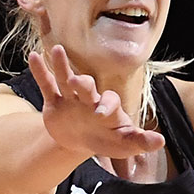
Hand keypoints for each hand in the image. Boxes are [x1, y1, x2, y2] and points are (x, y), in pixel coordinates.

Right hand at [28, 44, 163, 159]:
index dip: (105, 105)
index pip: (109, 101)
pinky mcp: (54, 102)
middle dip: (83, 84)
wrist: (79, 141)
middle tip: (77, 82)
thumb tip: (160, 141)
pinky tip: (33, 56)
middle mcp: (89, 98)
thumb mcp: (123, 144)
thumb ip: (140, 141)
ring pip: (65, 78)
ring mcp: (71, 98)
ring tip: (56, 50)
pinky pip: (46, 84)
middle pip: (86, 86)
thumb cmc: (105, 140)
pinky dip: (40, 71)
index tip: (99, 114)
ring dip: (62, 65)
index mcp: (108, 107)